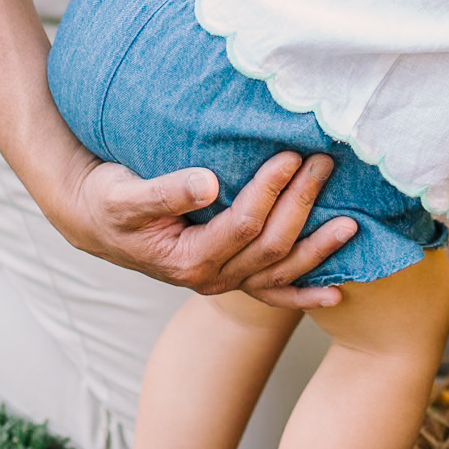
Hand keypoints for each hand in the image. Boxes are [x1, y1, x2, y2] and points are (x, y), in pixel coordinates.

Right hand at [62, 152, 358, 311]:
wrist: (97, 221)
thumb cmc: (110, 201)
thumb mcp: (126, 194)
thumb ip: (167, 191)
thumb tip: (210, 184)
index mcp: (188, 259)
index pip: (243, 225)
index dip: (270, 192)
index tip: (290, 155)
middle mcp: (211, 278)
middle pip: (270, 246)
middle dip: (301, 204)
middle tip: (324, 163)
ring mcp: (224, 281)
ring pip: (281, 272)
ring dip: (317, 249)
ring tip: (351, 225)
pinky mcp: (232, 275)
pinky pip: (274, 292)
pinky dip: (305, 294)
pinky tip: (337, 294)